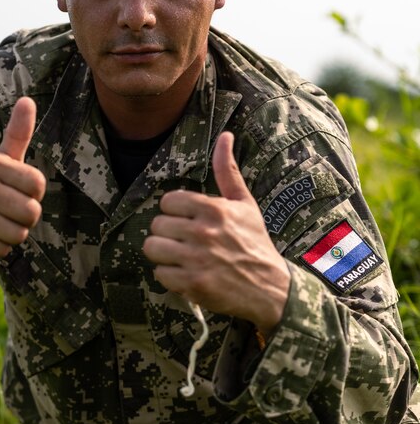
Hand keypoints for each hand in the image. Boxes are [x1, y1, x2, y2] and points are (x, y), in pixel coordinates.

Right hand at [0, 98, 45, 270]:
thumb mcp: (0, 158)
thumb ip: (17, 133)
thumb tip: (28, 100)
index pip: (39, 185)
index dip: (34, 193)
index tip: (17, 190)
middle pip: (32, 213)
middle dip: (25, 218)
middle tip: (6, 210)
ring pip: (19, 234)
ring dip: (13, 234)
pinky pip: (3, 249)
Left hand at [143, 131, 289, 333]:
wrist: (270, 288)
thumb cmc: (255, 242)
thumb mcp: (244, 204)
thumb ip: (227, 171)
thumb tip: (225, 135)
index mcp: (214, 209)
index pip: (168, 201)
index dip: (175, 212)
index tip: (186, 220)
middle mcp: (204, 232)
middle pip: (157, 224)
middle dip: (168, 233)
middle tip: (184, 241)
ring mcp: (197, 259)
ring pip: (152, 248)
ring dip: (163, 254)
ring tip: (179, 257)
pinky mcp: (193, 284)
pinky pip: (160, 274)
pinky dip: (170, 276)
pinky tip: (185, 274)